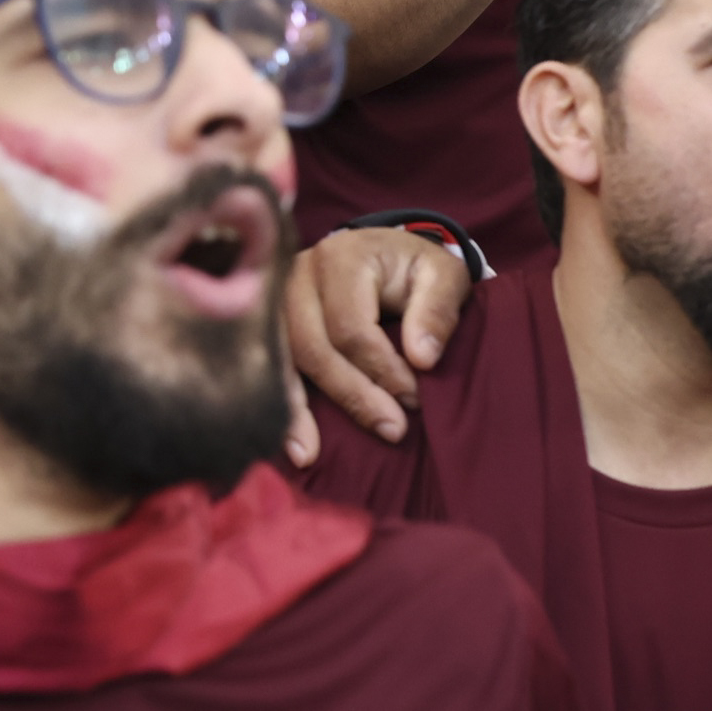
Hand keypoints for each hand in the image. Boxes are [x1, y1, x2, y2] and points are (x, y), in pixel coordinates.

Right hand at [279, 225, 476, 464]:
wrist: (384, 255)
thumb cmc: (415, 269)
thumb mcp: (443, 276)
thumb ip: (437, 311)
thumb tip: (422, 359)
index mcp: (341, 258)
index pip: (351, 327)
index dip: (382, 370)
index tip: (415, 400)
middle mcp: (297, 275)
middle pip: (313, 347)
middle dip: (352, 395)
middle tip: (392, 430)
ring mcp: (276, 299)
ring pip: (284, 362)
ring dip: (301, 413)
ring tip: (313, 455)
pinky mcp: (269, 323)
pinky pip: (270, 369)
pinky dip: (281, 407)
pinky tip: (288, 445)